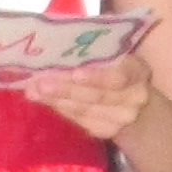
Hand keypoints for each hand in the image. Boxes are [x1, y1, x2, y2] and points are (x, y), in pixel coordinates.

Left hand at [29, 53, 152, 142]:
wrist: (136, 103)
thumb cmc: (118, 67)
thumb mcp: (117, 54)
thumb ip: (97, 50)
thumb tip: (60, 40)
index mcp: (138, 72)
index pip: (119, 77)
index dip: (97, 77)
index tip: (75, 73)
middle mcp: (134, 98)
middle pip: (97, 96)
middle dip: (66, 89)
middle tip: (39, 82)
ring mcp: (121, 118)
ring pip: (85, 110)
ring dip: (56, 100)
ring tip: (33, 91)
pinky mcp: (107, 131)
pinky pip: (79, 120)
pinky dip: (59, 108)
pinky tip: (42, 100)